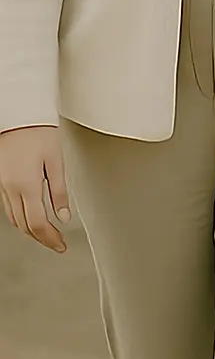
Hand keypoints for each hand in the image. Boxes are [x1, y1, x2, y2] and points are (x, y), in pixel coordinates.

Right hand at [0, 125, 71, 253]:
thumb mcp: (56, 161)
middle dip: (42, 238)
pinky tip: (30, 217)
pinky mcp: (1, 180)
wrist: (19, 113)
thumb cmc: (39, 131)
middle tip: (57, 243)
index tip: (62, 245)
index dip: (51, 239)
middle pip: (25, 226)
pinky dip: (20, 218)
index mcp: (27, 185)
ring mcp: (3, 185)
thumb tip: (64, 216)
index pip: (38, 224)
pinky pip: (9, 207)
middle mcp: (11, 188)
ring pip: (14, 219)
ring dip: (30, 230)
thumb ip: (60, 191)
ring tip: (47, 234)